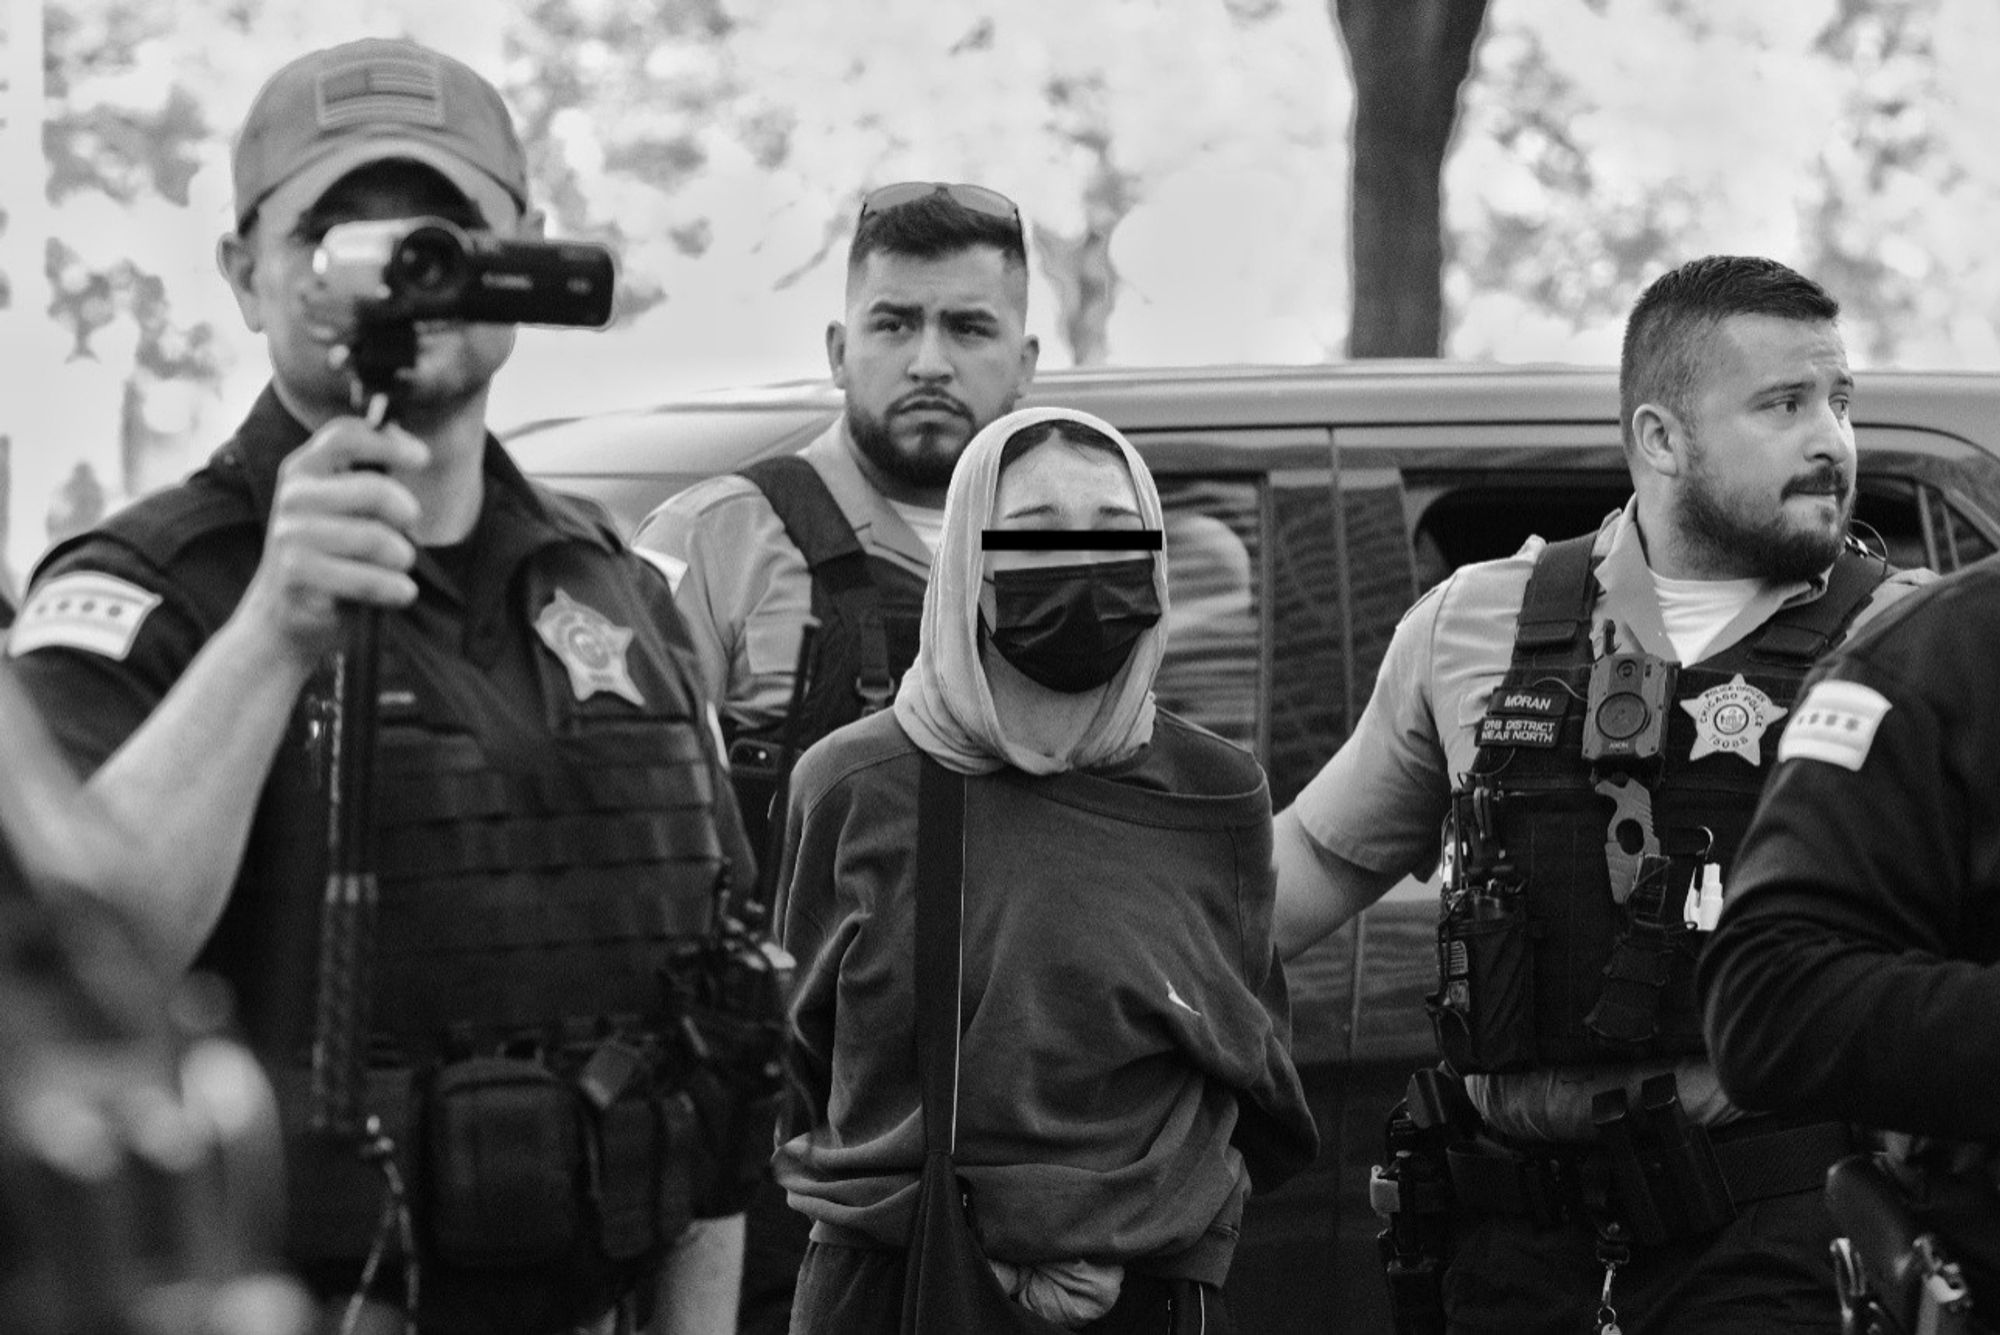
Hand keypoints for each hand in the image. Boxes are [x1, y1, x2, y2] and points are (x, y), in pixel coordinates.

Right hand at [237, 415, 429, 668]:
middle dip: (406, 513)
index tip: (422, 458)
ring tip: (397, 566)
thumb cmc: (329, 554)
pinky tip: (400, 592)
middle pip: (375, 490)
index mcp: (304, 469)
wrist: (283, 613)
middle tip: (408, 529)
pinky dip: (395, 589)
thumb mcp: (343, 507)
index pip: (345, 436)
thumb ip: (368, 474)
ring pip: (377, 539)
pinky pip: (369, 578)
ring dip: (402, 558)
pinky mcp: (296, 573)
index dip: (389, 444)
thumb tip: (406, 440)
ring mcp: (290, 535)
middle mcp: (293, 496)